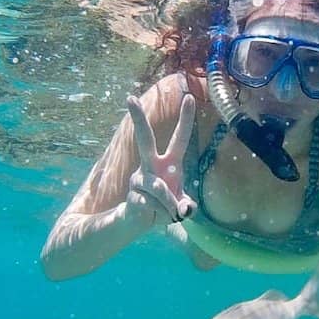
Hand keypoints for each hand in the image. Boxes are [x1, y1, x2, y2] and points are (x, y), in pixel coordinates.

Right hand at [126, 93, 196, 226]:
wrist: (140, 221)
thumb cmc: (164, 206)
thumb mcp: (181, 205)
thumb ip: (188, 205)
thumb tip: (184, 208)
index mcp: (169, 162)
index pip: (180, 137)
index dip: (185, 119)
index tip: (188, 97)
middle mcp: (151, 165)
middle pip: (144, 139)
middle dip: (138, 119)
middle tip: (130, 98)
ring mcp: (139, 178)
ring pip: (159, 188)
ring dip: (169, 204)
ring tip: (169, 212)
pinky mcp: (132, 193)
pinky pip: (151, 204)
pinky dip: (160, 214)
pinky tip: (152, 213)